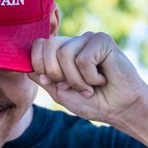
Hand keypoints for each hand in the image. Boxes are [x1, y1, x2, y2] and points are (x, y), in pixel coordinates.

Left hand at [29, 32, 147, 125]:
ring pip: (64, 54)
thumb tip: (26, 66)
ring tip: (90, 86)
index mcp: (62, 51)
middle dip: (56, 74)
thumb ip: (44, 78)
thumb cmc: (93, 102)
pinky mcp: (103, 40)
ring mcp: (88, 39)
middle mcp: (74, 41)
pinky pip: (83, 59)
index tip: (54, 82)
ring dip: (76, 80)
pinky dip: (91, 77)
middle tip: (73, 87)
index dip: (39, 65)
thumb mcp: (61, 93)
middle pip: (48, 46)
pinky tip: (103, 79)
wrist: (121, 109)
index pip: (38, 45)